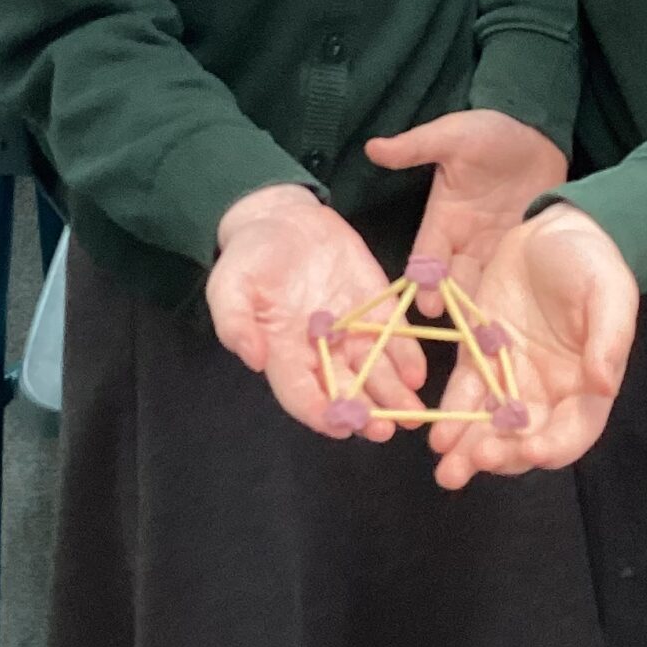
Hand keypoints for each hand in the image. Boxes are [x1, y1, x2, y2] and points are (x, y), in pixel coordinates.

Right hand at [207, 186, 426, 440]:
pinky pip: (394, 336)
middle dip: (365, 413)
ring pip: (375, 371)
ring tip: (412, 413)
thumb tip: (253, 358)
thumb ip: (235, 322)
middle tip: (384, 429)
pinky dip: (406, 356)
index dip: (320, 412)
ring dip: (393, 395)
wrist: (281, 218)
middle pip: (345, 391)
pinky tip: (417, 373)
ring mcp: (351, 331)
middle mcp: (321, 351)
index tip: (339, 425)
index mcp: (283, 353)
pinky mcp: (374, 306)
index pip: (301, 394)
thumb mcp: (229, 284)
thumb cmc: (248, 257)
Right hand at [364, 110, 566, 310]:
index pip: (427, 256)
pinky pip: (514, 277)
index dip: (425, 280)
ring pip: (482, 284)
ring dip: (479, 307)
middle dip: (452, 304)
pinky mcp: (523, 250)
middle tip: (456, 330)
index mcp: (443, 218)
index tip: (426, 305)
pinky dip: (511, 296)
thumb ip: (416, 147)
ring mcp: (495, 249)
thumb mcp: (452, 136)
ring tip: (483, 335)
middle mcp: (465, 241)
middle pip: (453, 280)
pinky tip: (515, 318)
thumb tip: (373, 147)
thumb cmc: (491, 133)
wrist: (537, 134)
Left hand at [429, 204, 637, 490]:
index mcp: (587, 384)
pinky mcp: (481, 355)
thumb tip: (603, 384)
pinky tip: (437, 435)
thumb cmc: (592, 260)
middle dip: (501, 457)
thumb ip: (609, 338)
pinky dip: (452, 415)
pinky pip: (466, 393)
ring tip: (447, 470)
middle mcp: (549, 392)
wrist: (554, 227)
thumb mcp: (610, 292)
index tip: (528, 452)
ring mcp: (512, 377)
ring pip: (491, 426)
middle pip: (525, 439)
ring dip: (470, 451)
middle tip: (475, 462)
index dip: (552, 447)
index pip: (572, 431)